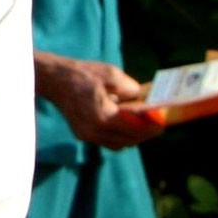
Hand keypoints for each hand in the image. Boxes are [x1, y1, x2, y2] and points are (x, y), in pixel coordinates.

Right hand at [35, 52, 162, 147]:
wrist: (54, 79)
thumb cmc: (82, 74)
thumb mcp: (112, 74)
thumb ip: (132, 89)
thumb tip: (145, 101)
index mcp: (103, 116)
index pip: (136, 129)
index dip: (153, 126)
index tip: (164, 120)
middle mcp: (94, 131)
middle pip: (130, 140)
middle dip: (146, 132)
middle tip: (157, 122)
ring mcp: (87, 135)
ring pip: (120, 144)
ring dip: (134, 136)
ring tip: (142, 124)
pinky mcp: (82, 134)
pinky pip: (109, 141)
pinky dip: (120, 136)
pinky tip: (124, 124)